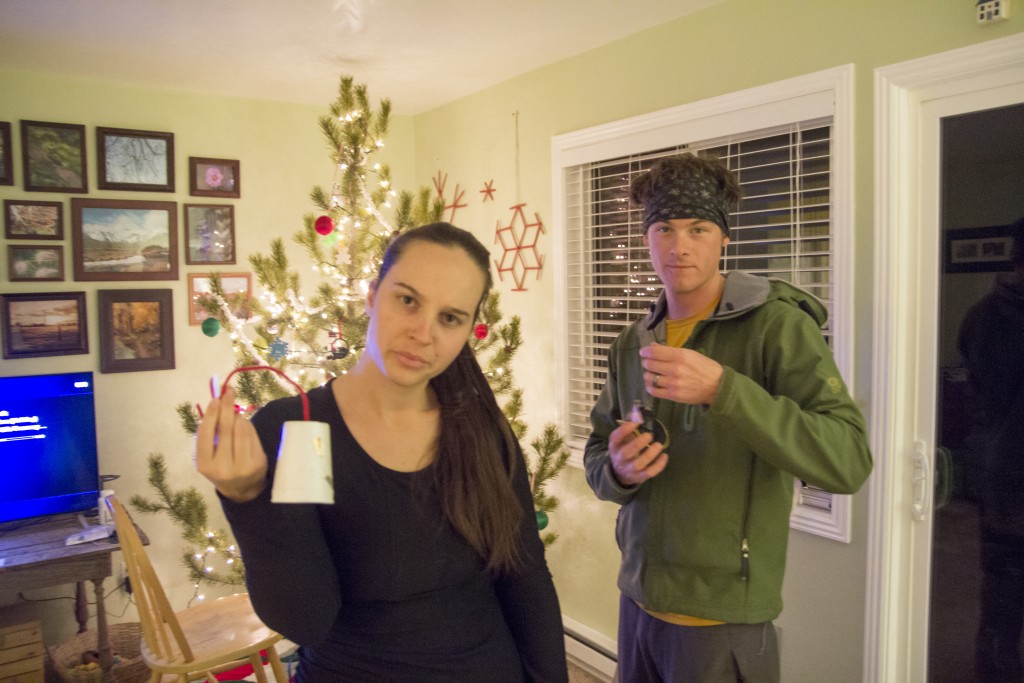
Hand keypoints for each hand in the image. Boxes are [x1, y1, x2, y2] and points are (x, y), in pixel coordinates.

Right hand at [195, 387, 268, 501]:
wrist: (243, 489)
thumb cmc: (222, 467)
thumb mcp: (210, 457)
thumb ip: (211, 435)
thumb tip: (218, 404)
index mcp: (205, 465)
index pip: (206, 435)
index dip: (210, 415)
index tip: (215, 399)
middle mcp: (223, 467)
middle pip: (225, 429)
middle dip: (227, 407)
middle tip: (229, 391)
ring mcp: (243, 466)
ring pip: (241, 430)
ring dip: (239, 417)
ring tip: (235, 414)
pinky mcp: (258, 463)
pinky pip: (253, 435)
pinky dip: (248, 426)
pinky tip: (243, 425)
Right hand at [608, 419, 667, 485]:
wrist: (619, 472)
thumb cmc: (624, 449)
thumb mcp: (623, 437)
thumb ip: (630, 423)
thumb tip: (638, 412)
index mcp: (614, 446)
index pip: (615, 438)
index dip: (624, 430)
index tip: (635, 423)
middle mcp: (620, 458)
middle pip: (627, 452)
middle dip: (638, 443)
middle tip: (649, 435)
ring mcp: (629, 469)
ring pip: (639, 464)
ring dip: (650, 454)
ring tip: (658, 445)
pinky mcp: (639, 477)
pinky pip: (649, 473)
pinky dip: (658, 465)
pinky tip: (665, 456)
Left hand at [640, 342, 723, 404]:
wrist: (717, 386)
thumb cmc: (705, 368)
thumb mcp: (690, 354)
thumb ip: (670, 350)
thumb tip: (652, 346)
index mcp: (680, 355)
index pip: (654, 352)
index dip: (645, 351)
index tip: (643, 352)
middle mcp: (675, 369)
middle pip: (649, 364)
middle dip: (646, 363)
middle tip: (649, 363)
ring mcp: (673, 383)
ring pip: (649, 378)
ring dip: (648, 375)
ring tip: (652, 374)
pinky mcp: (673, 395)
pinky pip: (654, 391)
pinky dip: (650, 387)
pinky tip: (653, 385)